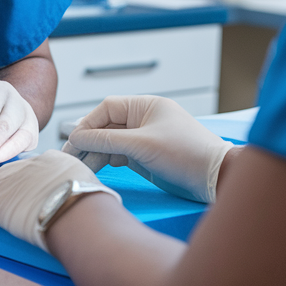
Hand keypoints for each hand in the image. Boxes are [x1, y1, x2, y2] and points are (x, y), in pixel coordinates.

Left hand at [0, 150, 120, 249]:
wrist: (73, 204)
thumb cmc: (83, 191)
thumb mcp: (80, 172)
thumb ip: (72, 172)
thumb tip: (77, 179)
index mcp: (40, 160)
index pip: (26, 166)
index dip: (23, 176)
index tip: (23, 181)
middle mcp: (19, 169)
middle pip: (4, 174)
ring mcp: (5, 187)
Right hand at [62, 95, 232, 202]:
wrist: (215, 179)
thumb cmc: (186, 154)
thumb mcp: (142, 145)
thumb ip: (106, 140)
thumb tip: (77, 138)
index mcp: (146, 106)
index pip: (107, 108)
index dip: (88, 124)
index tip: (73, 141)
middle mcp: (144, 119)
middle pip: (107, 126)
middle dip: (89, 141)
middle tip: (70, 157)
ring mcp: (145, 139)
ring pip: (112, 142)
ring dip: (96, 153)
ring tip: (80, 167)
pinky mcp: (147, 157)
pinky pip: (120, 155)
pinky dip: (107, 161)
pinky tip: (97, 168)